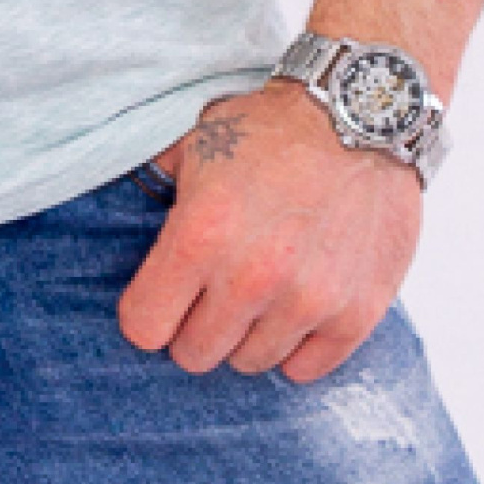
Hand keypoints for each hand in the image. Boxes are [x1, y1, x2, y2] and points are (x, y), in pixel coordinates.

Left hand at [116, 81, 422, 381]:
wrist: (360, 113)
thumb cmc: (270, 128)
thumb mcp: (194, 145)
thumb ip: (157, 190)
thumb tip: (124, 219)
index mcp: (200, 234)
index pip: (144, 327)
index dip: (147, 313)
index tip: (162, 296)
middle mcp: (251, 277)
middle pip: (195, 355)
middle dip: (194, 326)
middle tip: (212, 292)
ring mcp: (307, 302)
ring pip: (250, 363)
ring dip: (247, 333)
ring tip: (259, 289)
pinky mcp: (356, 315)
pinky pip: (306, 370)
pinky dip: (296, 345)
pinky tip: (296, 304)